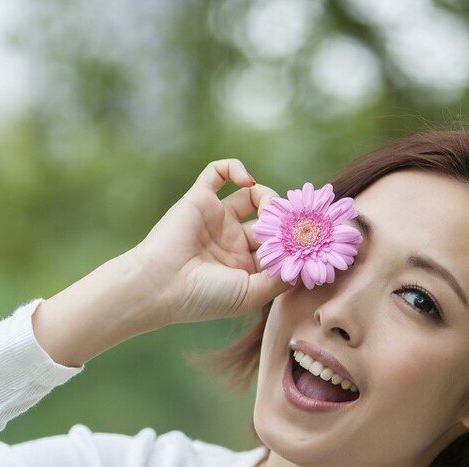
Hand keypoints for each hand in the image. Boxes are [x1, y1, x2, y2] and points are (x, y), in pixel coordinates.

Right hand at [129, 158, 291, 326]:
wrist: (160, 285)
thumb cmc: (204, 297)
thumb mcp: (251, 295)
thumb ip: (280, 278)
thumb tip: (305, 258)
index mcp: (244, 265)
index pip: (278, 244)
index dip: (294, 238)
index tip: (308, 236)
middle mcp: (231, 240)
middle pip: (269, 219)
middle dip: (284, 217)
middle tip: (294, 219)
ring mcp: (215, 218)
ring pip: (250, 194)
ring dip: (267, 195)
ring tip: (269, 208)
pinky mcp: (199, 199)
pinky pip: (218, 172)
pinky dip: (235, 168)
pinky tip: (247, 180)